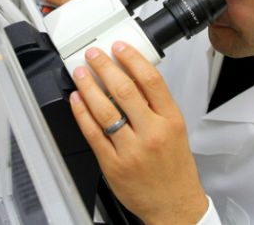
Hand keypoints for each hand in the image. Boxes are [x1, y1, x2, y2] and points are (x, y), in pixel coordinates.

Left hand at [69, 42, 207, 224]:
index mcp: (171, 120)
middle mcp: (151, 133)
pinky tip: (76, 100)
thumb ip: (157, 105)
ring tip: (80, 73)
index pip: (151, 80)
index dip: (132, 58)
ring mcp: (131, 150)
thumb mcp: (176, 130)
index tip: (120, 47)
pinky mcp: (112, 164)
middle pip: (124, 90)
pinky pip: (92, 133)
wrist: (174, 205)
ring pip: (104, 110)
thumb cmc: (175, 169)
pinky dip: (81, 113)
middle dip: (105, 67)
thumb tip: (132, 76)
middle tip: (94, 55)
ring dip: (88, 86)